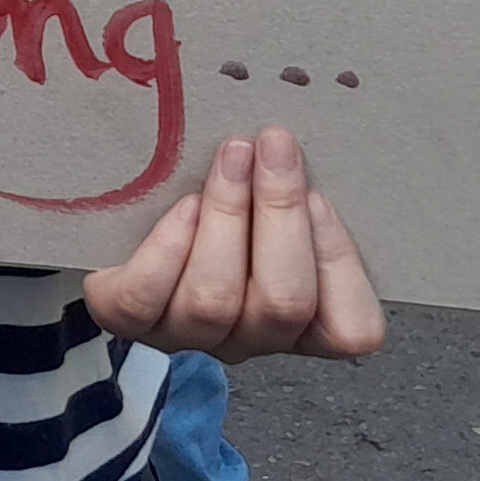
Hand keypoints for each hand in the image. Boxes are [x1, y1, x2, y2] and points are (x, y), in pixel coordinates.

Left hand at [84, 128, 385, 363]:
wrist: (133, 216)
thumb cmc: (222, 198)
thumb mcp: (272, 194)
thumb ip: (297, 186)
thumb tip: (304, 143)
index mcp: (302, 320)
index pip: (351, 330)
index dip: (340, 263)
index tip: (320, 194)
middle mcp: (249, 337)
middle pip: (284, 304)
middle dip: (282, 214)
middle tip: (273, 144)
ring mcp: (187, 334)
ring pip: (215, 299)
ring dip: (228, 215)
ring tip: (231, 153)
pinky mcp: (128, 320)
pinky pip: (146, 298)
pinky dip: (169, 246)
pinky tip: (182, 203)